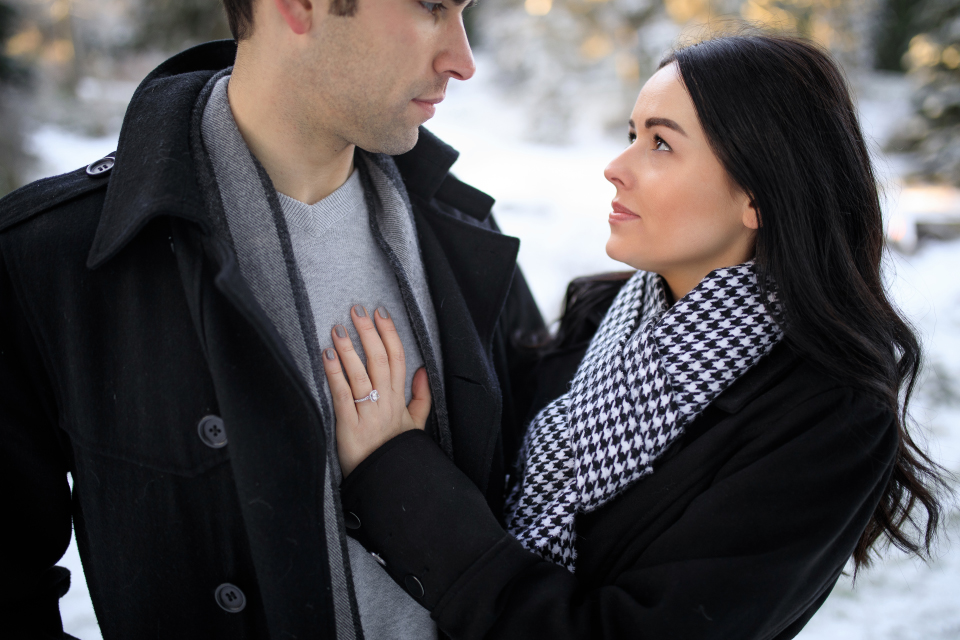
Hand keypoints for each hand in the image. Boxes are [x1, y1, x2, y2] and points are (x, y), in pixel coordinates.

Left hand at [322, 305, 431, 476]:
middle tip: (357, 310)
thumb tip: (422, 371)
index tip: (380, 313)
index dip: (389, 334)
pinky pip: (342, 394)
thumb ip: (420, 396)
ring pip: (361, 374)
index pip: (398, 359)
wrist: (385, 481)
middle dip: (368, 332)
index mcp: (400, 400)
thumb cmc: (396, 451)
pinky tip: (327, 355)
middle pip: (380, 360)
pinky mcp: (348, 427)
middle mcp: (385, 404)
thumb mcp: (415, 424)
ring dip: (349, 348)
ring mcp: (367, 414)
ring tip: (339, 328)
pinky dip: (334, 373)